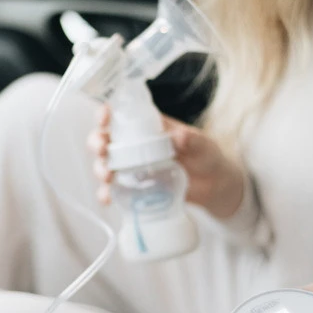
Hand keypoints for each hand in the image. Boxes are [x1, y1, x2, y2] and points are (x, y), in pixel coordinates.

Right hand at [87, 105, 246, 218]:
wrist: (215, 187)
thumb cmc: (208, 158)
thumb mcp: (203, 145)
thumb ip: (192, 140)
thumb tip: (179, 136)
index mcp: (148, 127)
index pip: (120, 115)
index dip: (105, 114)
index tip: (104, 117)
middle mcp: (135, 146)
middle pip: (105, 140)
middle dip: (97, 143)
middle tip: (103, 151)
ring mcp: (133, 168)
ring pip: (106, 165)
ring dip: (100, 169)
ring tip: (108, 177)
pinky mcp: (135, 189)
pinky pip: (116, 191)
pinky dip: (107, 194)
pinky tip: (108, 199)